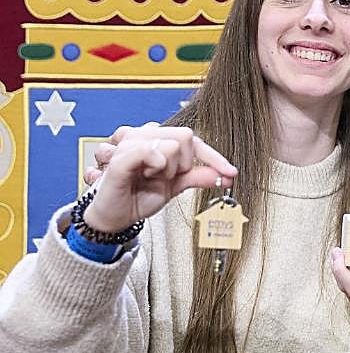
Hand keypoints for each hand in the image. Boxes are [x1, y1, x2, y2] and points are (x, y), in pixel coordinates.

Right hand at [83, 125, 237, 234]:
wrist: (114, 217)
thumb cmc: (137, 196)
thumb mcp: (175, 187)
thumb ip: (198, 176)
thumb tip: (226, 175)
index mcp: (156, 140)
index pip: (193, 140)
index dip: (214, 157)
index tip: (231, 173)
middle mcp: (142, 135)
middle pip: (185, 136)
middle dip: (184, 164)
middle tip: (166, 177)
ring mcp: (129, 142)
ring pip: (171, 144)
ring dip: (167, 169)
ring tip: (148, 177)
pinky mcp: (119, 156)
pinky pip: (150, 151)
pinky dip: (156, 165)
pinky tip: (144, 174)